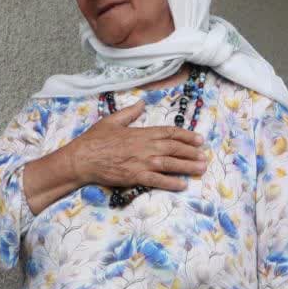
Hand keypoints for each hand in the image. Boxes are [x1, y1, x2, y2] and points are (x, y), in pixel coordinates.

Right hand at [66, 101, 206, 192]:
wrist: (83, 159)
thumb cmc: (95, 139)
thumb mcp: (112, 120)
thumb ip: (130, 112)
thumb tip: (142, 103)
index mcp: (142, 132)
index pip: (170, 133)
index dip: (187, 136)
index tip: (199, 140)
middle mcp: (147, 147)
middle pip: (176, 148)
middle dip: (192, 152)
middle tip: (204, 156)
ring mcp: (143, 162)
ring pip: (172, 164)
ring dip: (188, 166)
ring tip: (201, 169)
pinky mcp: (137, 176)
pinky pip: (159, 180)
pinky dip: (172, 182)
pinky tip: (183, 184)